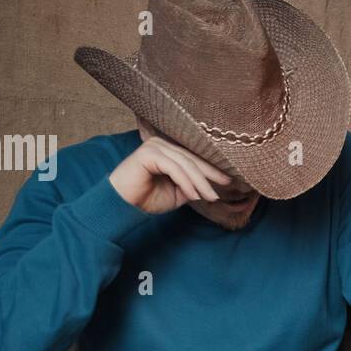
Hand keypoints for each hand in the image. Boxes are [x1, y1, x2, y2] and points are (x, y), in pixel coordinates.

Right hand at [108, 135, 231, 213]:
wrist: (123, 206)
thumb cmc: (147, 199)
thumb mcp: (177, 192)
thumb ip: (191, 185)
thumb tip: (210, 184)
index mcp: (168, 150)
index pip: (193, 158)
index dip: (211, 169)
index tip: (228, 179)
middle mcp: (161, 144)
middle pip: (192, 159)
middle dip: (210, 174)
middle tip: (225, 185)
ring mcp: (154, 147)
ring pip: (185, 164)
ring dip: (200, 182)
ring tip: (210, 196)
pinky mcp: (148, 154)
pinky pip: (174, 168)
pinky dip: (186, 182)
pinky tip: (194, 195)